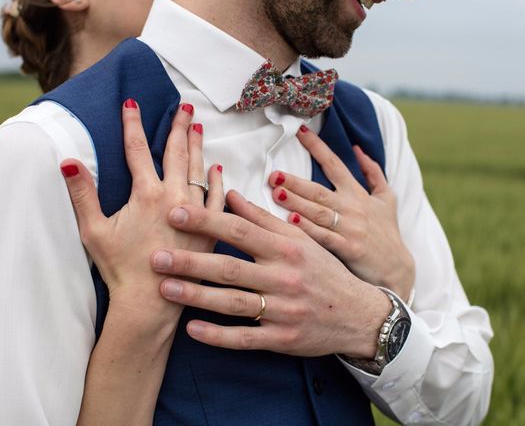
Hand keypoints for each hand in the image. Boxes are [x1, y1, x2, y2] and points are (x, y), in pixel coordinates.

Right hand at [60, 100, 223, 318]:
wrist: (151, 301)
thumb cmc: (121, 268)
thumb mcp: (93, 231)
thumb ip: (82, 194)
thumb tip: (69, 161)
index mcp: (146, 194)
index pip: (137, 149)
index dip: (133, 123)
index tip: (132, 102)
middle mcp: (175, 196)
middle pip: (176, 152)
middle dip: (179, 126)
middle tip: (185, 107)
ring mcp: (197, 211)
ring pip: (199, 169)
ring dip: (198, 147)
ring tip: (199, 127)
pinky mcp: (212, 228)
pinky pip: (218, 198)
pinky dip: (217, 181)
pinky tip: (217, 169)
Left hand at [151, 190, 391, 358]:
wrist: (358, 314)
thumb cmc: (325, 270)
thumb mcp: (301, 239)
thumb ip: (263, 218)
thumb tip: (229, 195)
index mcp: (287, 248)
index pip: (240, 230)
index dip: (207, 220)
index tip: (175, 213)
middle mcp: (284, 277)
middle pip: (230, 267)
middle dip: (191, 261)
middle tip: (156, 257)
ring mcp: (283, 310)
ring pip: (233, 303)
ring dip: (196, 296)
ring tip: (164, 288)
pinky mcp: (282, 339)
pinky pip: (245, 338)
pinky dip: (218, 335)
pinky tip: (192, 329)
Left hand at [268, 126, 414, 300]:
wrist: (397, 269)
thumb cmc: (387, 232)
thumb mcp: (387, 198)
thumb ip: (373, 172)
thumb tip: (358, 149)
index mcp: (358, 194)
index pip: (335, 164)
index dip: (318, 147)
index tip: (300, 131)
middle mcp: (353, 208)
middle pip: (319, 190)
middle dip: (295, 182)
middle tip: (274, 174)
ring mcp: (350, 228)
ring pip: (318, 212)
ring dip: (296, 202)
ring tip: (276, 192)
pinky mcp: (349, 249)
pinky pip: (324, 236)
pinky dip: (308, 228)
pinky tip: (291, 222)